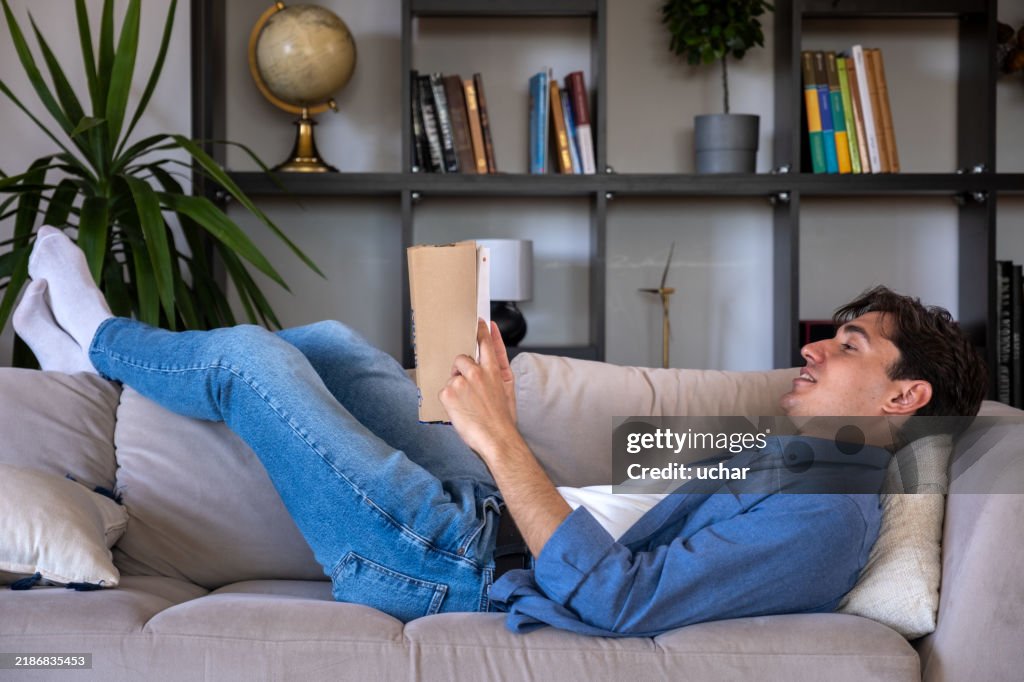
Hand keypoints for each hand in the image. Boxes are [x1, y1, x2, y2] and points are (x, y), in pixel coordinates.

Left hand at [439, 319, 517, 458]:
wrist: (497, 438)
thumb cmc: (502, 418)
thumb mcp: (508, 389)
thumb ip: (501, 366)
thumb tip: (495, 351)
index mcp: (493, 370)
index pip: (486, 343)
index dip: (481, 331)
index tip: (479, 322)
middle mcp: (477, 372)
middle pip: (461, 359)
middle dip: (461, 370)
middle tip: (468, 389)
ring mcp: (461, 381)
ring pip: (452, 376)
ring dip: (455, 387)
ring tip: (467, 404)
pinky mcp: (449, 392)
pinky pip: (443, 390)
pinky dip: (448, 400)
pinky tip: (459, 410)